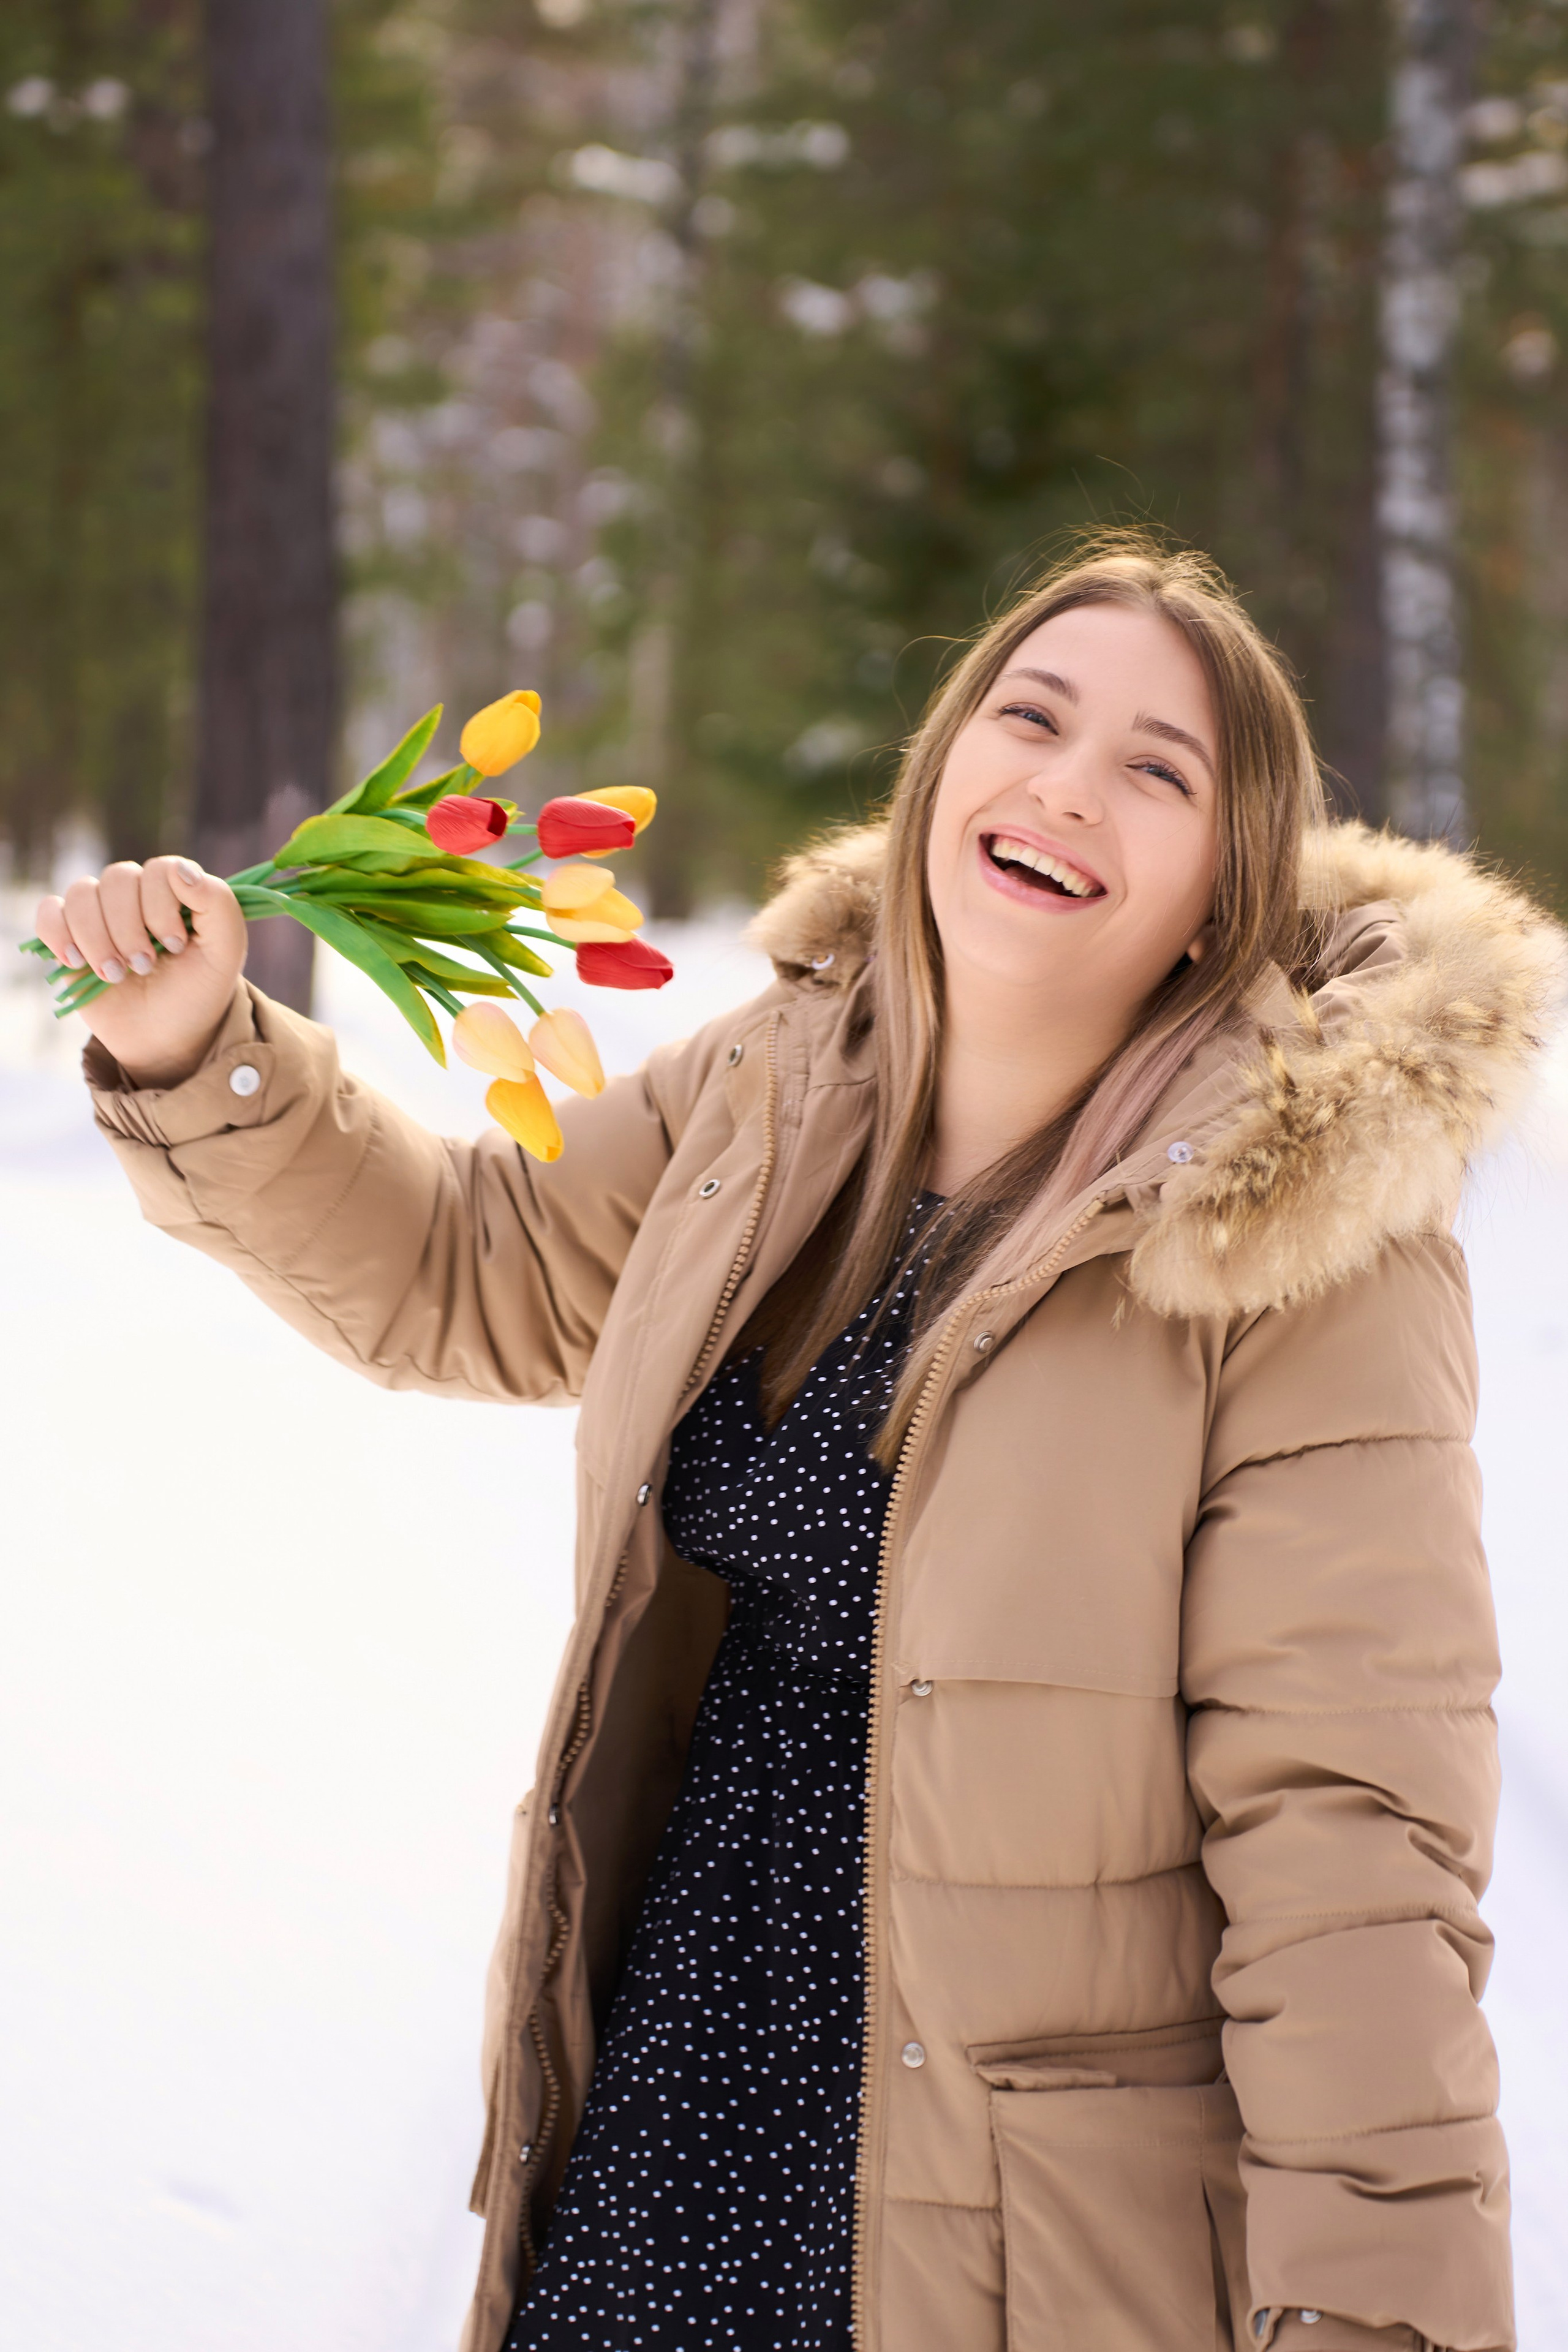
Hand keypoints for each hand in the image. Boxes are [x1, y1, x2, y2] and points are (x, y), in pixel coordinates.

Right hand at [32, 856, 248, 1088]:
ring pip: (82, 894)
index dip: (162, 906)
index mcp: (174, 891)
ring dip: (98, 938)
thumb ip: (219, 904)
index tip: (175, 945)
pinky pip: (49, 913)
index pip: (159, 869)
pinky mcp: (69, 935)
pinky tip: (78, 962)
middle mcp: (135, 894)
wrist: (165, 1037)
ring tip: (116, 975)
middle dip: (130, 928)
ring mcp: (99, 913)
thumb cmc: (198, 992)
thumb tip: (181, 869)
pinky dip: (59, 934)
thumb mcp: (226, 953)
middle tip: (144, 967)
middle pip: (117, 879)